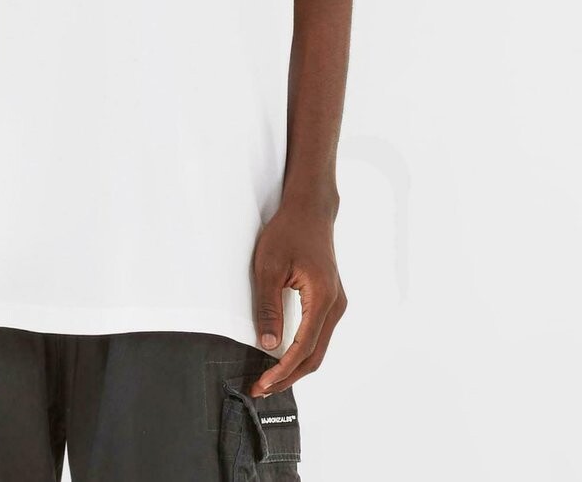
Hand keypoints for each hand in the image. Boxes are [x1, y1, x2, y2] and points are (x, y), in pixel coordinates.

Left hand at [248, 197, 346, 395]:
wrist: (309, 210)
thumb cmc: (288, 231)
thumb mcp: (269, 266)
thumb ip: (269, 307)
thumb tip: (269, 345)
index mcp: (322, 297)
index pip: (303, 347)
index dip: (282, 370)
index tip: (263, 384)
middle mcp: (335, 305)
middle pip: (314, 355)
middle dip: (288, 376)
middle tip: (262, 388)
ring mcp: (336, 303)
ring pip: (318, 348)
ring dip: (295, 366)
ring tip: (270, 378)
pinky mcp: (330, 300)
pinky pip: (318, 335)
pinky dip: (301, 351)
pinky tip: (284, 357)